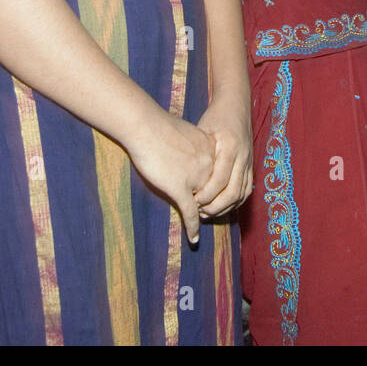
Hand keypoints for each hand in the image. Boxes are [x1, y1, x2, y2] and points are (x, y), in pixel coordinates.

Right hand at [128, 113, 215, 244]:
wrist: (146, 126)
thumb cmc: (159, 127)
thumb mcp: (187, 133)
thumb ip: (194, 145)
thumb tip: (191, 150)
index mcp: (212, 151)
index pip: (220, 175)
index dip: (216, 186)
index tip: (216, 194)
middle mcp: (209, 166)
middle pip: (215, 190)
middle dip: (213, 202)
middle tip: (211, 211)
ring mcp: (196, 180)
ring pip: (205, 204)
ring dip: (204, 214)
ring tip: (204, 220)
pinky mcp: (180, 190)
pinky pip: (190, 214)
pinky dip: (192, 227)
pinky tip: (194, 238)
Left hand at [195, 93, 252, 218]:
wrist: (236, 106)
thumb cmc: (215, 118)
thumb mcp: (203, 132)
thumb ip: (198, 154)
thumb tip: (185, 180)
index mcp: (230, 147)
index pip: (220, 180)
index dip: (206, 195)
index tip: (192, 201)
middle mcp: (243, 157)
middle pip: (233, 192)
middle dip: (216, 207)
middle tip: (199, 212)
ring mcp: (250, 162)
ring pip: (242, 194)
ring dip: (226, 207)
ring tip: (208, 213)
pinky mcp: (252, 166)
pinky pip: (247, 190)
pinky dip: (235, 202)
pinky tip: (222, 206)